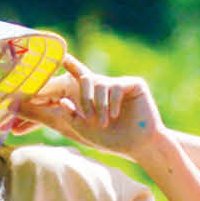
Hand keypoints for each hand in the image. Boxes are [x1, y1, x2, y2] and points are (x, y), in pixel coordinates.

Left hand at [5, 52, 165, 158]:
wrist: (138, 145)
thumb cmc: (111, 139)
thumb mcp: (84, 129)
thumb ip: (70, 117)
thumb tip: (62, 101)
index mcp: (93, 95)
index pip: (78, 75)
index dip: (71, 65)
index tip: (62, 55)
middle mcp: (106, 85)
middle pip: (86, 79)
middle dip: (84, 98)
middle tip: (89, 118)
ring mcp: (120, 83)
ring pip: (100, 85)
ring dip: (99, 106)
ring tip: (104, 122)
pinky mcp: (134, 84)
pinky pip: (116, 87)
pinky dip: (112, 103)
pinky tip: (115, 116)